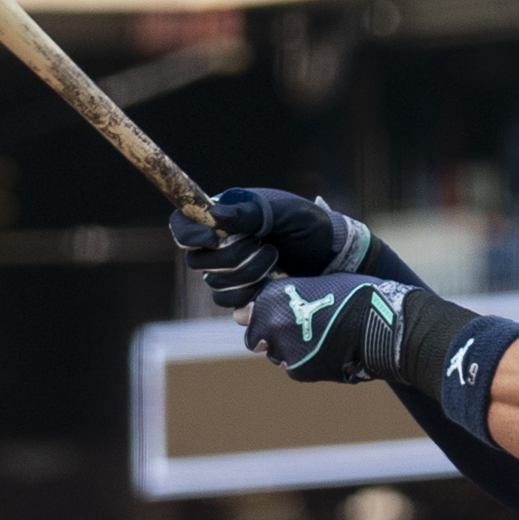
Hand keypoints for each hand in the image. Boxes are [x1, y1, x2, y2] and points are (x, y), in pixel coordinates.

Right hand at [174, 185, 366, 305]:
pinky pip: (231, 305)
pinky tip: (275, 283)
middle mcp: (220, 245)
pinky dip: (253, 296)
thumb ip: (250, 214)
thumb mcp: (286, 213)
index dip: (189, 234)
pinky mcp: (244, 296)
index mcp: (223, 216)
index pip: (184, 225)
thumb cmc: (311, 227)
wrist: (334, 258)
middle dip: (232, 257)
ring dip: (248, 275)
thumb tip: (213, 215)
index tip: (210, 239)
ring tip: (277, 260)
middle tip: (265, 246)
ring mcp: (230, 272)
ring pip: (216, 285)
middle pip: (197, 261)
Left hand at [244, 275, 395, 382]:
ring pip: (276, 355)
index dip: (257, 315)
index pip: (245, 314)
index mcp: (273, 297)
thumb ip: (285, 297)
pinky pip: (294, 367)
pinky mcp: (299, 371)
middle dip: (270, 336)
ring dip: (289, 349)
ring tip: (319, 338)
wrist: (383, 326)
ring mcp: (283, 350)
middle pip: (255, 338)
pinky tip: (327, 351)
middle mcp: (271, 324)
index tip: (270, 315)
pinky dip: (305, 362)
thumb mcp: (317, 283)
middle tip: (298, 329)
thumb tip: (250, 312)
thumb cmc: (356, 296)